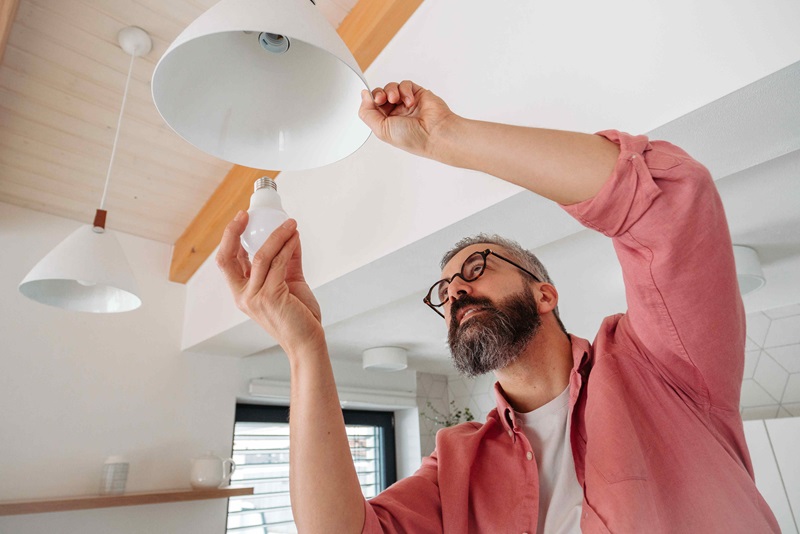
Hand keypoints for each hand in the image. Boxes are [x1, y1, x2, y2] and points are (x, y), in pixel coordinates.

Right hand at [216, 212, 323, 354]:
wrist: (307, 341)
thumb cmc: (298, 317)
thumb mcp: (288, 283)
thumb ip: (287, 261)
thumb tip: (290, 236)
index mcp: (242, 292)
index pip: (226, 261)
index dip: (230, 237)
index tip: (241, 219)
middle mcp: (243, 295)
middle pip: (227, 258)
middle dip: (233, 232)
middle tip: (247, 215)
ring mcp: (255, 297)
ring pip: (261, 256)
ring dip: (276, 235)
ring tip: (289, 224)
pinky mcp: (271, 296)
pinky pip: (279, 263)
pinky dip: (288, 247)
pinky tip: (294, 237)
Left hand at [358, 80, 454, 157]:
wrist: (434, 133)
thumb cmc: (412, 137)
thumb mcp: (380, 129)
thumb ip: (367, 113)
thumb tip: (363, 94)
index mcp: (386, 124)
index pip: (372, 107)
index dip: (370, 101)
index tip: (374, 100)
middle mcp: (396, 114)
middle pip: (380, 95)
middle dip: (379, 94)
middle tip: (383, 99)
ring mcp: (407, 104)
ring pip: (392, 88)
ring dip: (391, 91)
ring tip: (396, 99)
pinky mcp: (418, 94)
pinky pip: (405, 84)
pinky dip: (405, 90)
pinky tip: (410, 100)